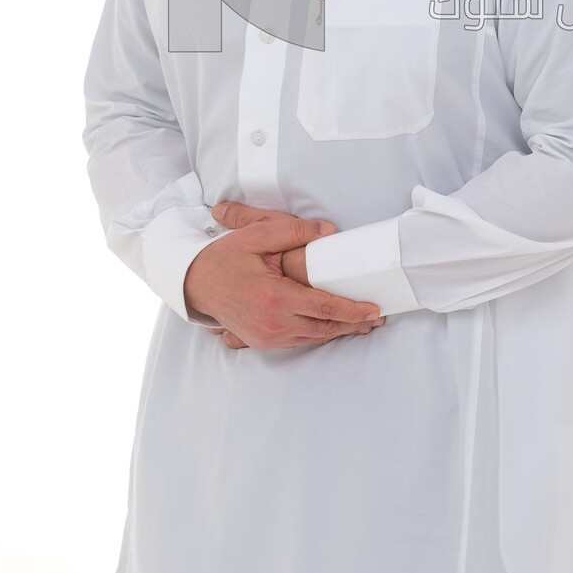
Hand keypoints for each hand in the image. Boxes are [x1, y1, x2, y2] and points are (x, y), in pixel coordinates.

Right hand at [186, 201, 383, 350]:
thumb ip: (293, 232)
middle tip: (378, 318)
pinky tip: (332, 328)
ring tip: (363, 324)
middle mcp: (273, 323)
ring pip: (313, 338)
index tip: (374, 309)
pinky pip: (298, 340)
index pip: (325, 307)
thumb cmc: (225, 258)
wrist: (194, 285)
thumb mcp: (256, 236)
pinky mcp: (262, 342)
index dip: (353, 310)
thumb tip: (328, 231)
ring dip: (339, 331)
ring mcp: (267, 336)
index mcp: (275, 298)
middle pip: (324, 328)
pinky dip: (319, 334)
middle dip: (354, 324)